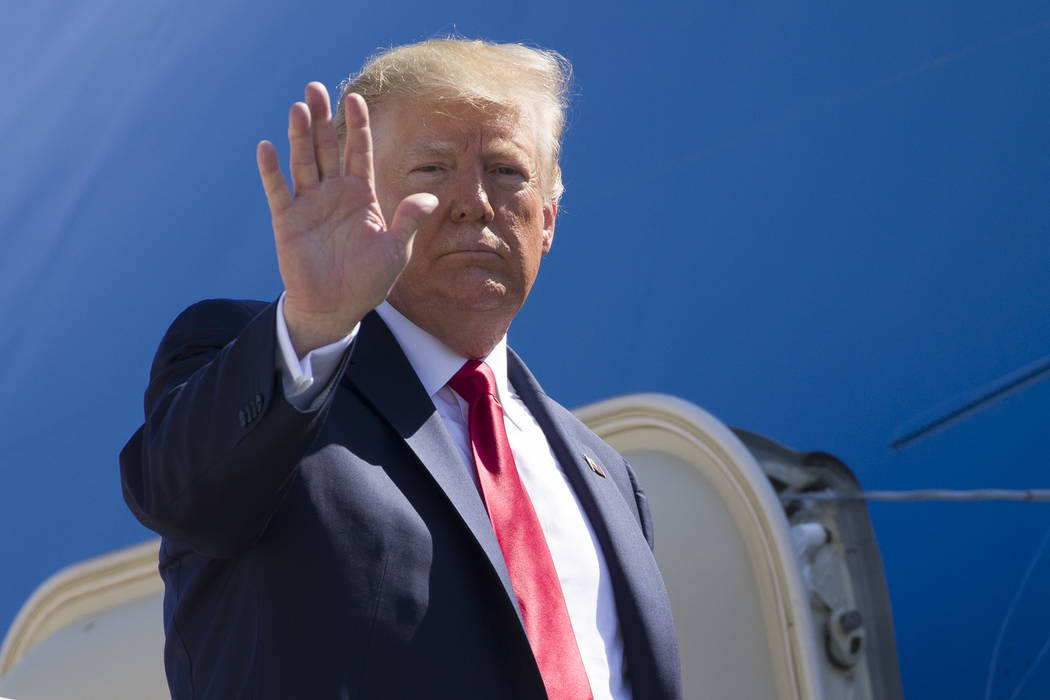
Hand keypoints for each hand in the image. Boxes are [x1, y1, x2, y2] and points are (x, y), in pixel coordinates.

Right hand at [256, 83, 437, 356]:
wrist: (336, 308)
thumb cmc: (368, 281)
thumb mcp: (396, 251)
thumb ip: (408, 221)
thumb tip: (429, 197)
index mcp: (362, 195)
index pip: (359, 152)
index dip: (357, 126)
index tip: (355, 98)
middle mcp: (334, 193)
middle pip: (326, 147)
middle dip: (322, 118)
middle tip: (315, 87)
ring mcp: (309, 204)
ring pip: (303, 162)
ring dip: (299, 136)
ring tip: (299, 107)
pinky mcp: (288, 221)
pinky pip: (278, 190)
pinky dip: (271, 170)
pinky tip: (267, 147)